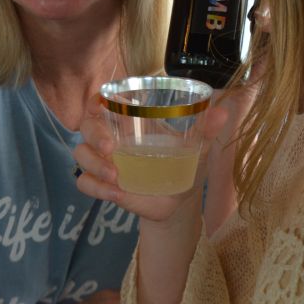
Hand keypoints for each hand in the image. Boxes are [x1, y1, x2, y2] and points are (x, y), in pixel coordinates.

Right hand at [74, 97, 229, 223]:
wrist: (179, 203)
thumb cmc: (184, 167)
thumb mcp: (197, 149)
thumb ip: (206, 130)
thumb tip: (222, 112)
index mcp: (132, 123)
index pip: (103, 102)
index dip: (95, 99)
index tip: (99, 102)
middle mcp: (113, 139)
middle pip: (87, 126)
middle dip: (94, 135)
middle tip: (111, 148)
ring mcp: (105, 163)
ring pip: (81, 154)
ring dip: (94, 164)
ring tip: (116, 176)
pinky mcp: (103, 186)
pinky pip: (84, 183)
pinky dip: (97, 188)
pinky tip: (117, 194)